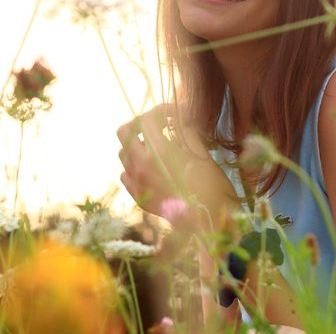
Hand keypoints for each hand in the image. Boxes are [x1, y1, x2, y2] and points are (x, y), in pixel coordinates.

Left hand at [116, 104, 237, 224]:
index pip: (148, 119)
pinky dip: (135, 166)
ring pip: (123, 153)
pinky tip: (152, 168)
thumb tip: (180, 118)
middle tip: (158, 126)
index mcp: (160, 153)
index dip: (162, 111)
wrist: (211, 225)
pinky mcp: (138, 197)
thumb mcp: (202, 154)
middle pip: (125, 132)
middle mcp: (142, 167)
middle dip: (141, 124)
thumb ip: (186, 132)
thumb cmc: (213, 188)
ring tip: (157, 148)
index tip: (174, 114)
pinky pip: (126, 174)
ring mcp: (137, 184)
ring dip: (137, 145)